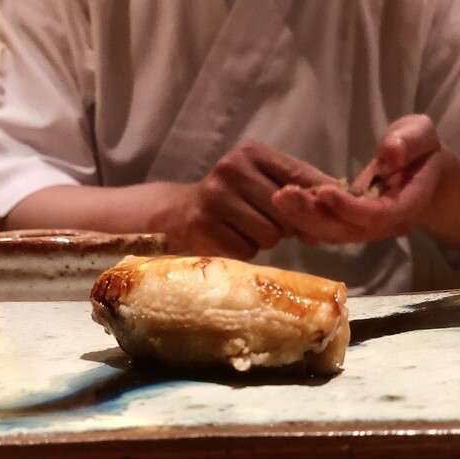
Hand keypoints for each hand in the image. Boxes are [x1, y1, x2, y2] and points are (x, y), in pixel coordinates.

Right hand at [176, 140, 335, 258]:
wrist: (181, 212)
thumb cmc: (232, 198)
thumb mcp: (261, 181)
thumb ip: (296, 190)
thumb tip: (331, 215)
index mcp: (251, 153)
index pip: (299, 176)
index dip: (316, 200)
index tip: (323, 214)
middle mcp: (232, 169)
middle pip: (287, 213)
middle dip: (284, 225)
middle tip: (266, 222)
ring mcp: (216, 197)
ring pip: (269, 235)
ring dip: (264, 240)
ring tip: (247, 229)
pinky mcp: (205, 225)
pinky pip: (247, 251)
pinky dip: (244, 250)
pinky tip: (231, 238)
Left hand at [272, 115, 448, 244]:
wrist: (421, 175)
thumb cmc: (421, 152)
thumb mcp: (422, 136)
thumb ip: (410, 141)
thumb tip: (390, 154)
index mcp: (407, 205)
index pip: (377, 216)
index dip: (349, 208)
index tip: (323, 191)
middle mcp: (385, 225)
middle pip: (347, 231)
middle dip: (314, 216)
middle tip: (285, 196)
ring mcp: (365, 230)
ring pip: (332, 233)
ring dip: (303, 219)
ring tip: (280, 198)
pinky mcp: (350, 227)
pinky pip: (325, 230)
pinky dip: (304, 221)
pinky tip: (285, 207)